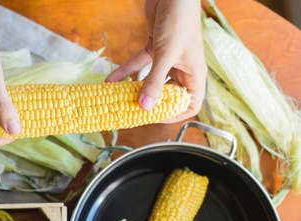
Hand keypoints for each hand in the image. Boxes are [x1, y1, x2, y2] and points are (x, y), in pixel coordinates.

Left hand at [106, 0, 206, 122]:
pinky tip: (110, 80)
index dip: (175, 114)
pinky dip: (125, 71)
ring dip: (135, 89)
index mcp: (193, 73)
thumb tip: (145, 107)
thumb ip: (154, 81)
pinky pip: (139, 65)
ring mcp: (167, 59)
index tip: (154, 118)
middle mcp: (181, 68)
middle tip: (131, 112)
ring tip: (118, 100)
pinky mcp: (154, 48)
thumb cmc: (178, 20)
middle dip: (150, 103)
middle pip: (167, 95)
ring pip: (151, 80)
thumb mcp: (166, 54)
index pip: (190, 103)